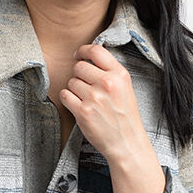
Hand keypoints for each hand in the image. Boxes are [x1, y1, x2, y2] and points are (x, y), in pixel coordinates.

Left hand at [59, 43, 146, 160]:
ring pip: (71, 81)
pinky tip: (78, 105)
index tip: (78, 55)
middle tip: (85, 86)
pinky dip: (68, 99)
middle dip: (79, 74)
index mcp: (120, 75)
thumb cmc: (125, 116)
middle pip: (80, 66)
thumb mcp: (126, 88)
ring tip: (86, 100)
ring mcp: (94, 98)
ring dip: (74, 89)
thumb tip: (89, 57)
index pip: (96, 50)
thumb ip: (110, 71)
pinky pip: (65, 95)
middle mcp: (107, 83)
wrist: (126, 142)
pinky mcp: (83, 112)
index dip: (83, 51)